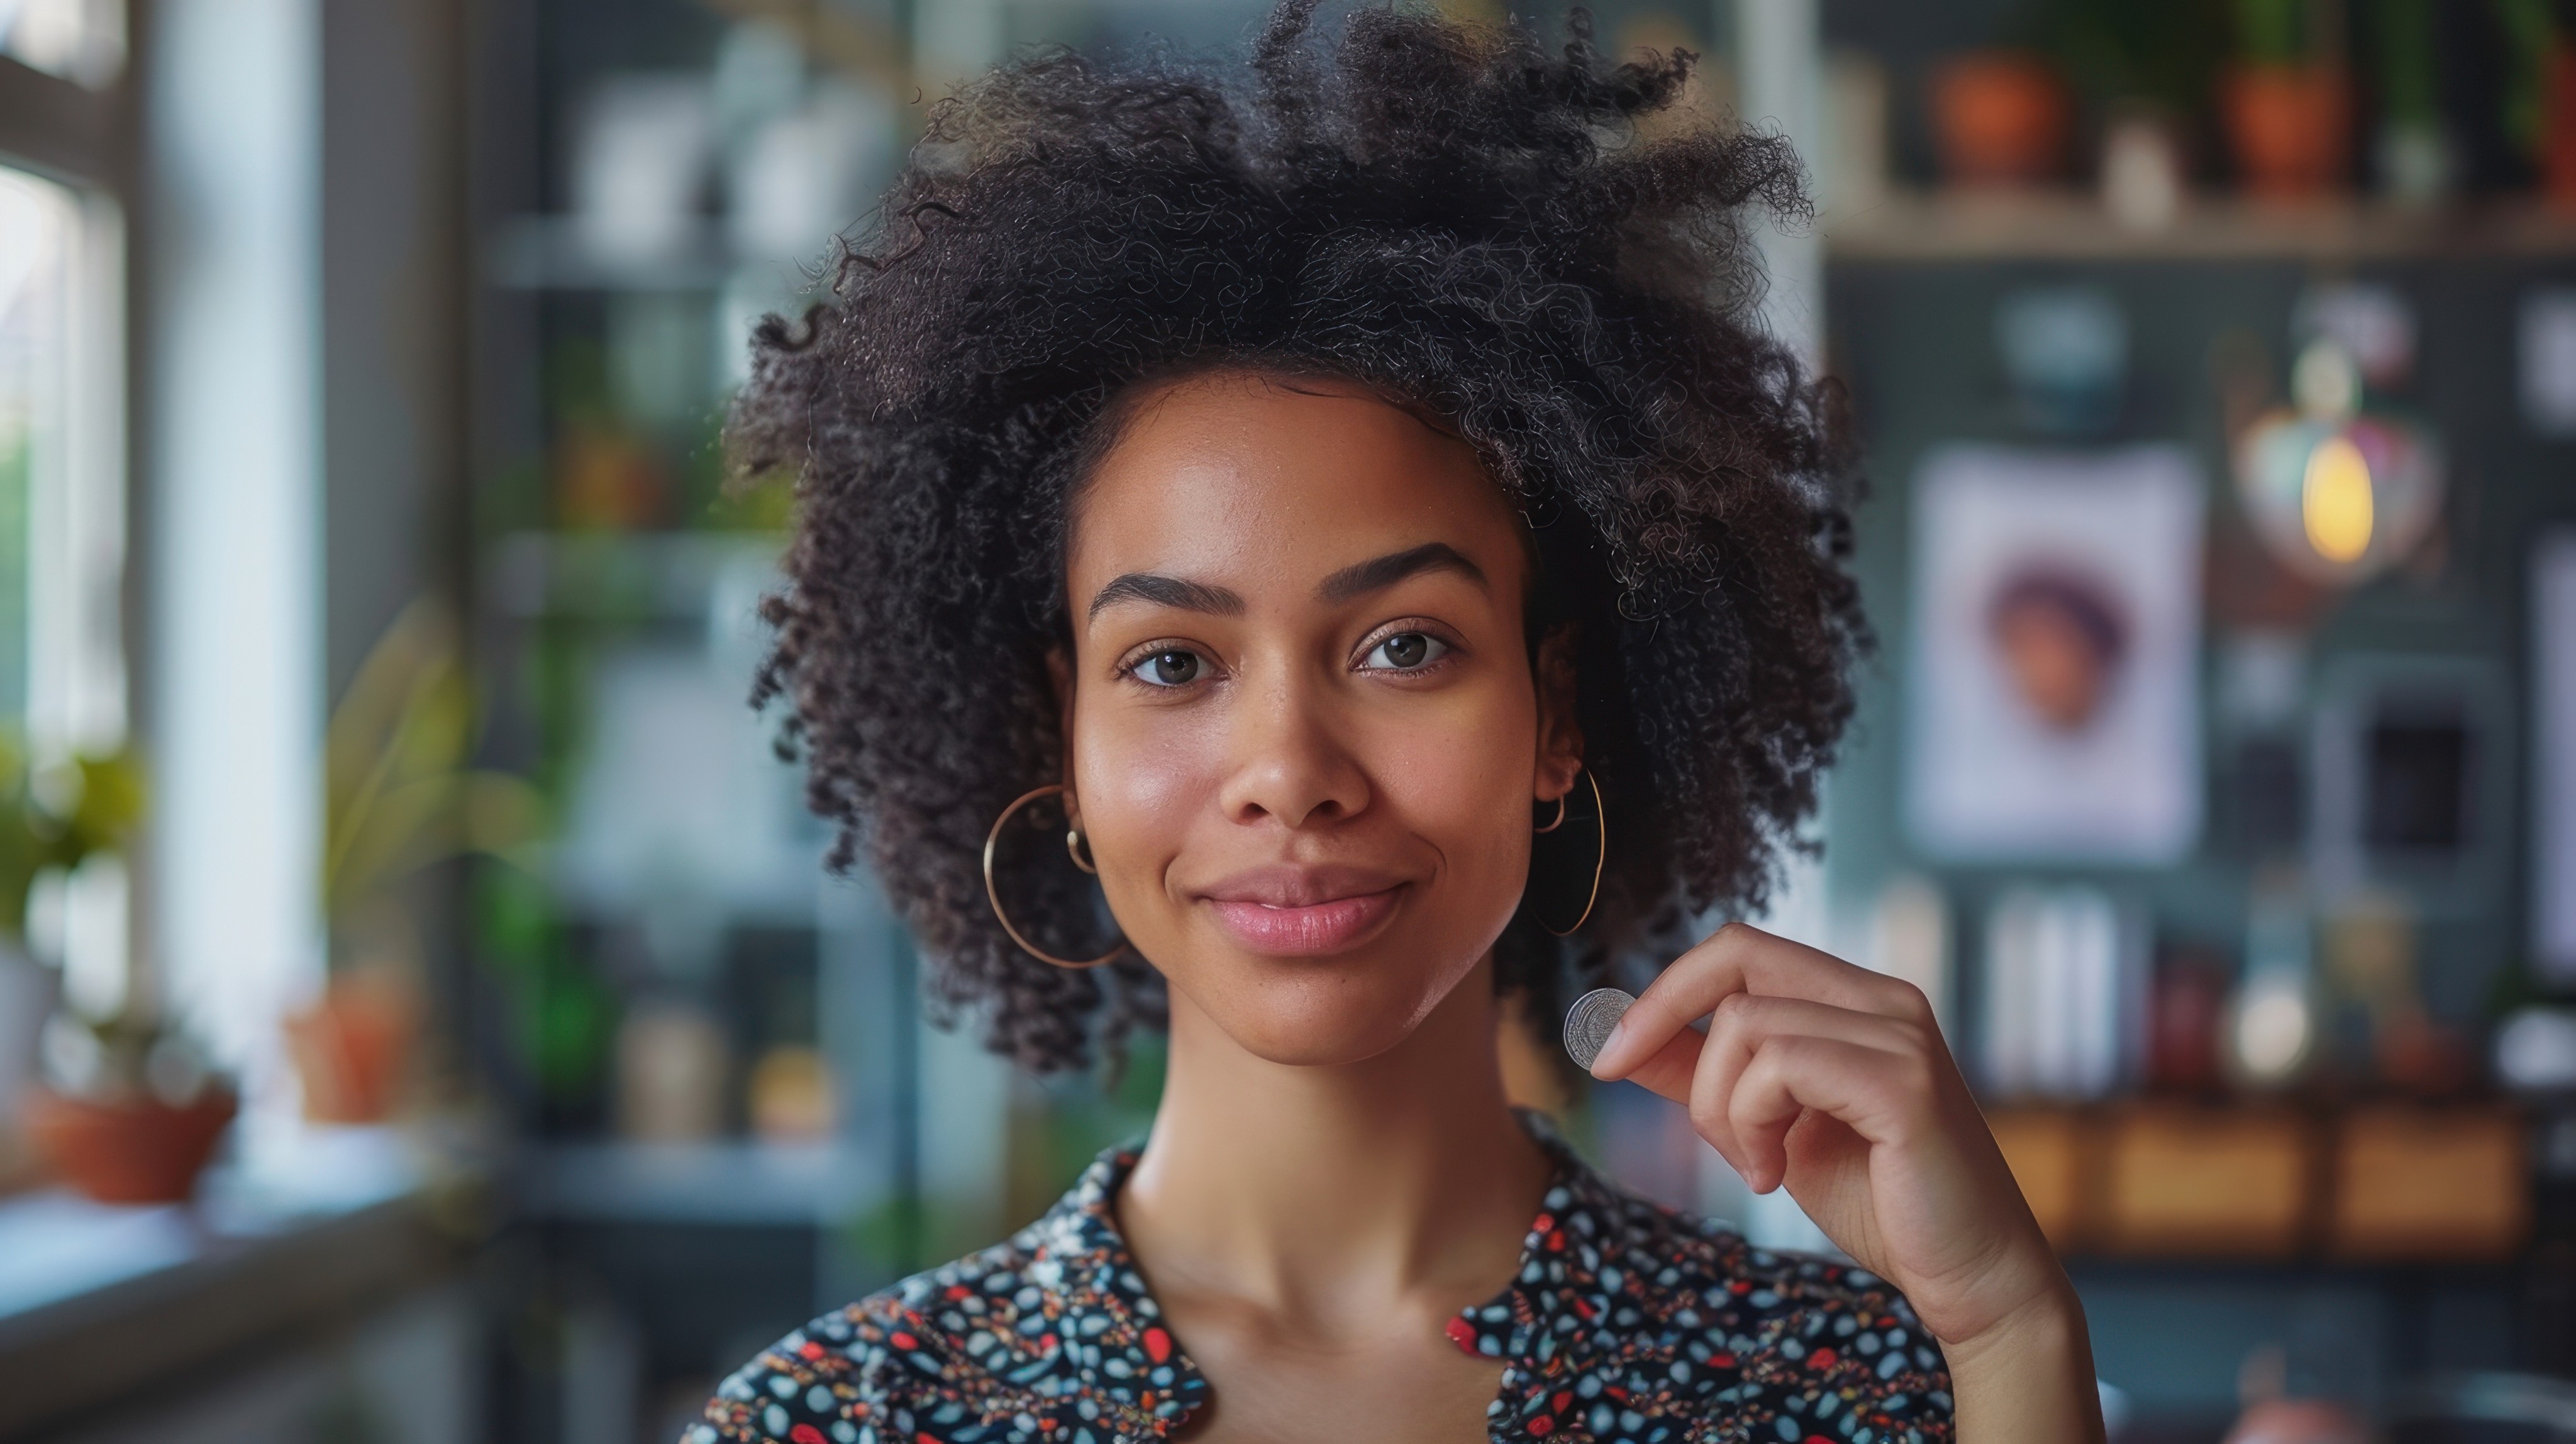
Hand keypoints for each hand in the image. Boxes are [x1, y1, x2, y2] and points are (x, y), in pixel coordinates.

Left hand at [1588, 922, 2102, 1441]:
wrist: (1968, 1277)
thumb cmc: (1878, 1201)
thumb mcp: (1767, 1127)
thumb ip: (1705, 1078)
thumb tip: (1619, 1041)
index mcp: (1855, 999)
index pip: (1739, 948)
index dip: (1663, 991)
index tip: (1608, 1058)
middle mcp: (1883, 999)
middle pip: (1735, 957)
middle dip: (1665, 1023)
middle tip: (1665, 1107)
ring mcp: (1899, 1034)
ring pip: (1746, 1024)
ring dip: (1721, 1107)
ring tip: (1758, 1166)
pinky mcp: (1902, 1082)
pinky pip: (1781, 1064)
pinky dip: (1753, 1123)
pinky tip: (1774, 1174)